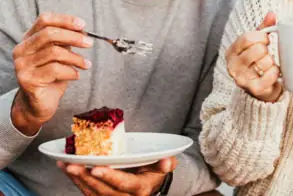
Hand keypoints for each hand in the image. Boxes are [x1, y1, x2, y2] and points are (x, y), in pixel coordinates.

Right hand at [11, 12, 92, 134]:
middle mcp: (22, 49)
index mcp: (29, 38)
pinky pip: (55, 70)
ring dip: (76, 58)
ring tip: (86, 64)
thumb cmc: (52, 76)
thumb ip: (66, 41)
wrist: (39, 103)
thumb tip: (82, 30)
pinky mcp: (27, 79)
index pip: (44, 19)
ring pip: (54, 52)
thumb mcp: (60, 54)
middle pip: (49, 34)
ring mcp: (22, 64)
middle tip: (89, 43)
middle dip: (73, 37)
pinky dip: (71, 71)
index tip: (83, 25)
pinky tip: (76, 75)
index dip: (64, 20)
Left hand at [58, 157, 177, 195]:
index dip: (109, 177)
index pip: (123, 183)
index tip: (96, 168)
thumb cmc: (154, 171)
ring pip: (91, 192)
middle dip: (85, 178)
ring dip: (76, 179)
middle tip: (72, 164)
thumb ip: (164, 164)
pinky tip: (65, 168)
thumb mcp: (163, 166)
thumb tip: (167, 160)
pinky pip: (87, 191)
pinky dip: (75, 180)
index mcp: (139, 189)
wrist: (149, 183)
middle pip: (102, 190)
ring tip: (64, 164)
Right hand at [226, 12, 281, 102]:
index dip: (261, 37)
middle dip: (267, 50)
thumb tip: (272, 14)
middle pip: (257, 49)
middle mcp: (233, 65)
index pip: (247, 38)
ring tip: (268, 65)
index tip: (266, 40)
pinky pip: (270, 76)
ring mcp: (242, 78)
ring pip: (265, 62)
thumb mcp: (256, 43)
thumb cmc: (256, 62)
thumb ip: (263, 28)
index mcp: (231, 51)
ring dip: (272, 62)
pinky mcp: (253, 89)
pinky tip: (273, 73)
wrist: (259, 89)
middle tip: (266, 54)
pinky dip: (275, 73)